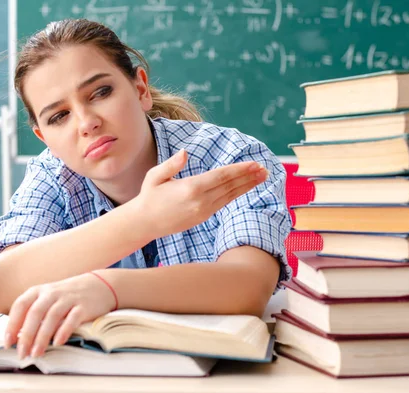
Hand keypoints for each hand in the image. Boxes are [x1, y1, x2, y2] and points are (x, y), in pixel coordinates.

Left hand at [3, 271, 115, 358]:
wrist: (99, 285)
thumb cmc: (69, 296)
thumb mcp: (48, 298)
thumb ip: (34, 313)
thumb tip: (19, 337)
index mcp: (39, 291)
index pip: (20, 305)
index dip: (12, 324)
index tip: (8, 342)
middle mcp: (52, 293)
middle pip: (35, 313)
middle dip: (27, 335)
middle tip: (22, 353)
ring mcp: (69, 298)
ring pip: (52, 316)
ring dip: (42, 337)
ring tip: (37, 353)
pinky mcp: (84, 306)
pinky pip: (72, 318)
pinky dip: (64, 330)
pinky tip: (57, 342)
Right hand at [135, 149, 267, 237]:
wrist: (145, 223)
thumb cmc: (149, 196)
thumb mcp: (155, 176)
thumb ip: (171, 164)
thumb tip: (185, 152)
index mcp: (190, 188)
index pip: (221, 176)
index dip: (239, 170)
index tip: (254, 164)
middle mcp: (200, 201)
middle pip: (230, 186)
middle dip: (248, 177)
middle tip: (264, 169)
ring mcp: (203, 211)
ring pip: (230, 196)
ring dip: (247, 186)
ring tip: (261, 177)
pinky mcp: (203, 216)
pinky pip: (224, 202)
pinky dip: (236, 194)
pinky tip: (245, 188)